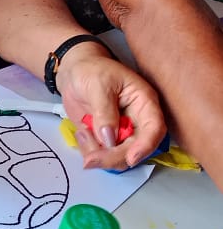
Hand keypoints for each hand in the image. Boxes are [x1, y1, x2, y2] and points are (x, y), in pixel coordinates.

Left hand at [56, 52, 165, 169]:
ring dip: (99, 155)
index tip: (131, 158)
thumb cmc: (91, 70)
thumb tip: (110, 138)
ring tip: (83, 133)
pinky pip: (101, 155)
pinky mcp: (105, 139)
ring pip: (119, 157)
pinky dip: (89, 151)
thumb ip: (104, 112)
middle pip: (135, 149)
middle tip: (91, 159)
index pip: (154, 128)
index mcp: (143, 102)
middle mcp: (136, 121)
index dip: (145, 146)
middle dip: (114, 157)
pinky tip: (82, 134)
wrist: (74, 72)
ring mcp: (121, 132)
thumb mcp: (98, 85)